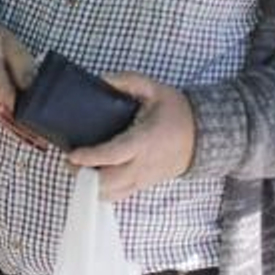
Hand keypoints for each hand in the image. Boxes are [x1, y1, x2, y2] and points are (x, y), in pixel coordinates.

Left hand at [69, 73, 196, 201]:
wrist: (204, 135)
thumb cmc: (177, 111)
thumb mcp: (155, 89)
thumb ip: (128, 81)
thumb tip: (102, 79)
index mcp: (145, 141)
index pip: (114, 154)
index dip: (91, 157)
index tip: (72, 155)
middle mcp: (143, 164)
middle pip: (109, 182)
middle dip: (84, 176)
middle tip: (70, 161)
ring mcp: (144, 178)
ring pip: (113, 193)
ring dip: (92, 186)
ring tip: (78, 169)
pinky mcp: (145, 184)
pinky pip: (121, 195)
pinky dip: (104, 191)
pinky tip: (93, 178)